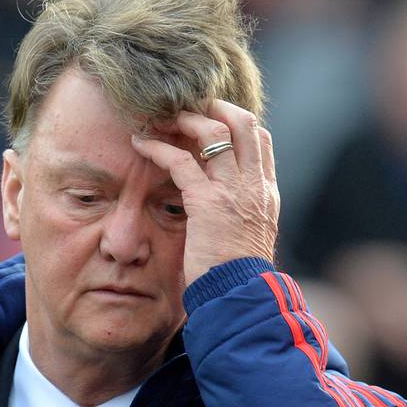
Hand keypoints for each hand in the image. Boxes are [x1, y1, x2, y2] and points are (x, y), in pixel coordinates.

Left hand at [132, 100, 279, 285]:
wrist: (242, 299)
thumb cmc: (238, 278)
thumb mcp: (250, 239)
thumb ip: (242, 215)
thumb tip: (227, 210)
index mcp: (266, 193)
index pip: (260, 139)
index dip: (235, 122)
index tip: (211, 118)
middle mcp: (255, 185)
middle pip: (244, 123)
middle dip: (215, 107)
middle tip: (187, 106)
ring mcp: (234, 191)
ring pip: (214, 132)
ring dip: (185, 119)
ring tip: (161, 118)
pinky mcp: (207, 202)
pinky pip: (179, 161)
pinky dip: (157, 147)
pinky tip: (141, 144)